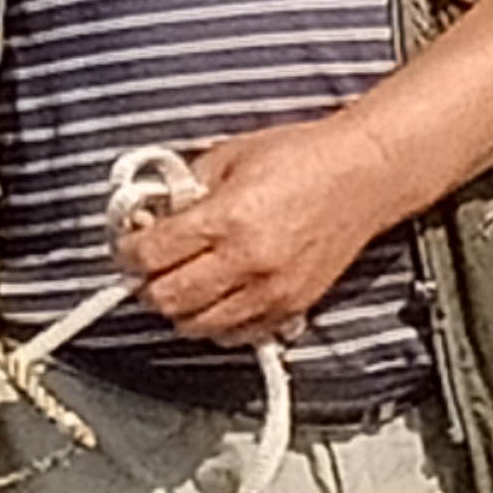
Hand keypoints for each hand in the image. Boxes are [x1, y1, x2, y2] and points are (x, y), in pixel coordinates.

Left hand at [119, 116, 408, 343]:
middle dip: (147, 285)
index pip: (152, 255)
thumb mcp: (230, 155)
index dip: (128, 251)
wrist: (364, 175)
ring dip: (179, 309)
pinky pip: (237, 336)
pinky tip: (214, 300)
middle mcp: (247, 262)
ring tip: (178, 284)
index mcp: (226, 219)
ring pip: (198, 327)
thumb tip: (154, 213)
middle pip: (168, 299)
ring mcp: (271, 291)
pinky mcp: (292, 308)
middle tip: (146, 270)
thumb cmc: (303, 157)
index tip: (128, 246)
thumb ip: (187, 188)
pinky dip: (216, 324)